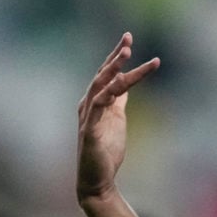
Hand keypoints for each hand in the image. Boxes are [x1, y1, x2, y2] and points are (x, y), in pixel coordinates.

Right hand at [76, 33, 158, 201]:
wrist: (97, 179)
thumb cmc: (106, 149)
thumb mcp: (117, 118)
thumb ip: (119, 101)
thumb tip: (126, 84)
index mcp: (96, 101)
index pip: (106, 73)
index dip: (116, 56)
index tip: (128, 38)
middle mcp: (88, 105)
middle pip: (102, 75)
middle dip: (115, 56)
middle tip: (128, 39)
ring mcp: (88, 117)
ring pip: (100, 87)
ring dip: (113, 70)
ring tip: (126, 54)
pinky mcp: (89, 131)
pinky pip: (97, 108)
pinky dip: (106, 94)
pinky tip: (118, 84)